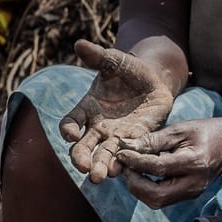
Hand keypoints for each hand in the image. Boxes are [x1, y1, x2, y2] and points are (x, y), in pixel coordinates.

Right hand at [61, 40, 175, 182]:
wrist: (154, 80)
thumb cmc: (129, 70)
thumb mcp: (114, 61)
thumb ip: (97, 57)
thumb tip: (79, 44)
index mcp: (86, 109)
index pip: (70, 124)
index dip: (68, 130)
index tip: (71, 135)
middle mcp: (97, 127)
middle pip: (83, 147)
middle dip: (82, 158)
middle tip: (85, 168)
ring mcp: (116, 135)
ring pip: (104, 155)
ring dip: (102, 166)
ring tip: (103, 176)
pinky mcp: (137, 139)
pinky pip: (128, 153)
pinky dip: (125, 163)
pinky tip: (126, 170)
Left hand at [115, 117, 221, 209]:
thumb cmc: (205, 131)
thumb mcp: (179, 130)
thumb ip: (152, 140)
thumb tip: (125, 146)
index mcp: (194, 163)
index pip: (157, 168)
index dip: (135, 162)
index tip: (120, 153)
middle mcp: (194, 183)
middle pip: (155, 196)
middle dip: (134, 183)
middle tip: (125, 166)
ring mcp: (193, 192)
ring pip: (157, 201)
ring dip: (139, 188)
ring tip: (132, 169)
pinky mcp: (189, 194)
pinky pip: (163, 198)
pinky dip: (148, 189)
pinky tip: (142, 174)